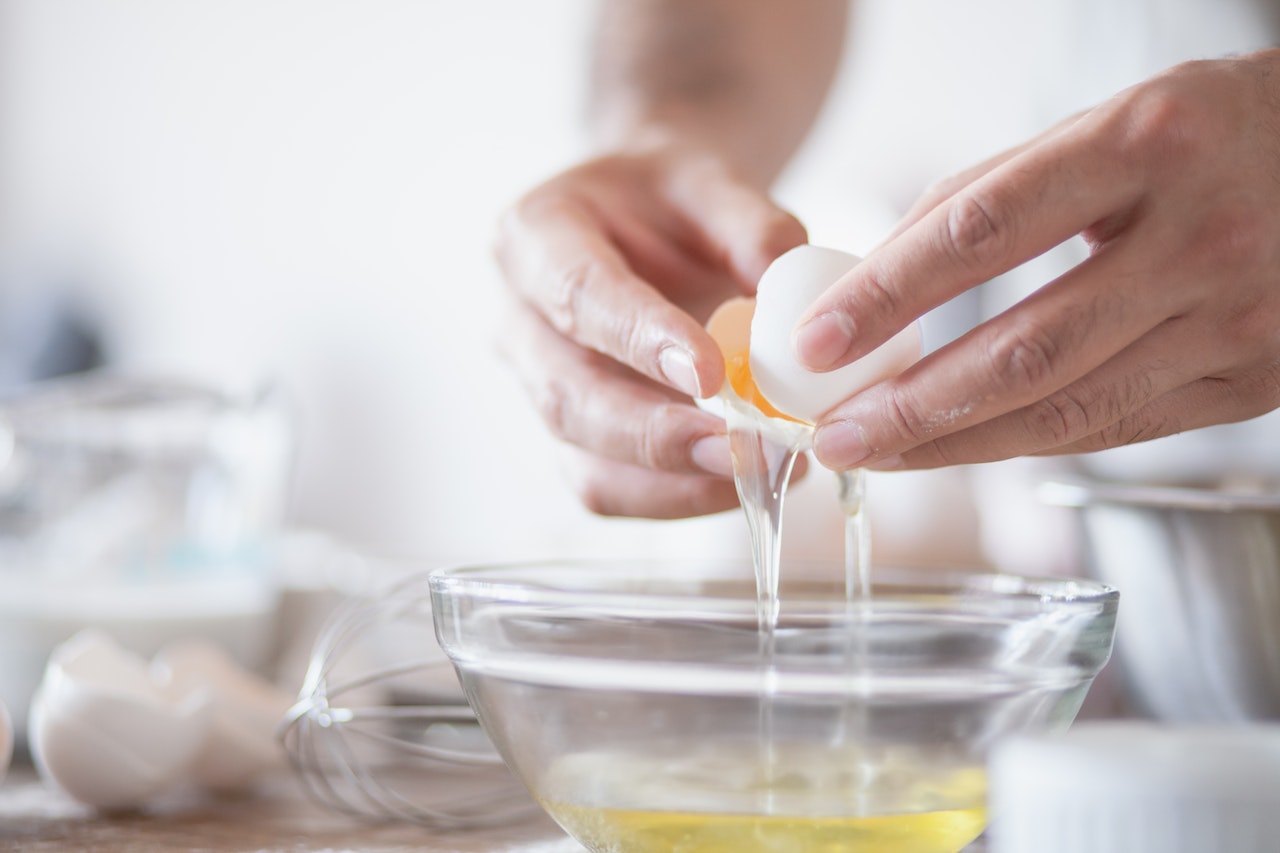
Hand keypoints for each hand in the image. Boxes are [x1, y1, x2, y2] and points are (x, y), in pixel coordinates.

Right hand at [494, 140, 806, 516]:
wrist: (645, 223)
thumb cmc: (667, 199)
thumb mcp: (708, 179)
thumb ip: (749, 222)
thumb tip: (786, 280)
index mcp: (534, 236)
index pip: (577, 293)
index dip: (637, 338)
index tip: (708, 372)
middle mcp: (519, 320)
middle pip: (567, 395)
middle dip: (651, 433)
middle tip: (734, 448)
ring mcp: (540, 386)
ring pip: (582, 458)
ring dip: (668, 480)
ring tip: (754, 473)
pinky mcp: (574, 436)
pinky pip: (609, 487)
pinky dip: (674, 498)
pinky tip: (740, 483)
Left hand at [793, 49, 1279, 470]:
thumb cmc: (1210, 134)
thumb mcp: (1107, 124)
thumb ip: (996, 193)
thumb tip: (877, 273)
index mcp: (1146, 143)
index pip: (983, 231)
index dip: (888, 294)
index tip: (816, 340)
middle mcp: (1200, 236)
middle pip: (1023, 348)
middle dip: (910, 405)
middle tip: (832, 433)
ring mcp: (1236, 318)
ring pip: (1066, 410)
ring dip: (954, 444)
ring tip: (877, 453)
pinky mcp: (1254, 382)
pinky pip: (1114, 428)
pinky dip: (1024, 442)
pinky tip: (960, 447)